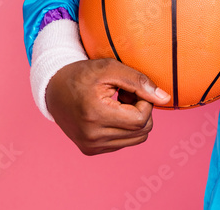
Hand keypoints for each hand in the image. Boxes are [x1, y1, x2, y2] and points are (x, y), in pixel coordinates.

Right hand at [45, 58, 170, 155]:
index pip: (141, 119)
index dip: (145, 102)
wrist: (53, 89)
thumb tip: (165, 99)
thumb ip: (139, 82)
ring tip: (118, 104)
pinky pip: (124, 142)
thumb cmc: (82, 74)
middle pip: (141, 131)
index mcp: (95, 115)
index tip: (133, 89)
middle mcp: (91, 136)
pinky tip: (111, 113)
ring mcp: (90, 146)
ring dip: (134, 120)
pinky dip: (125, 128)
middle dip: (141, 110)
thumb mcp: (110, 68)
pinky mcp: (90, 150)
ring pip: (136, 139)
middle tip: (125, 95)